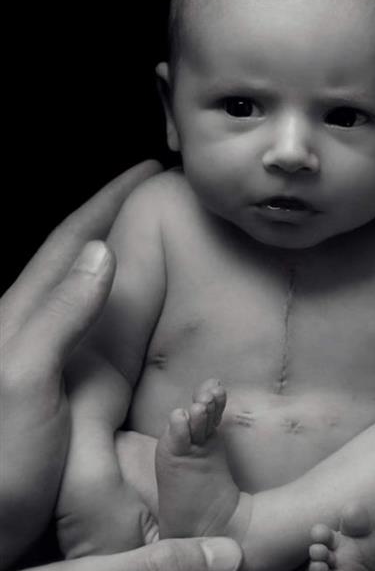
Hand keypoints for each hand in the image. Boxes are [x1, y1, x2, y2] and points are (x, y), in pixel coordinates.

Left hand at [0, 161, 160, 568]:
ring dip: (116, 262)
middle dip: (113, 220)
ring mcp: (42, 369)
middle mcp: (29, 336)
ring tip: (155, 243)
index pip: (71, 242)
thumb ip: (58, 318)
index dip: (108, 201)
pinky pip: (93, 339)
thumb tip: (100, 252)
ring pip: (84, 297)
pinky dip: (117, 314)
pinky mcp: (56, 402)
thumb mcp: (22, 384)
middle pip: (76, 261)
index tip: (149, 169)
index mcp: (22, 321)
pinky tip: (132, 323)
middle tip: (157, 196)